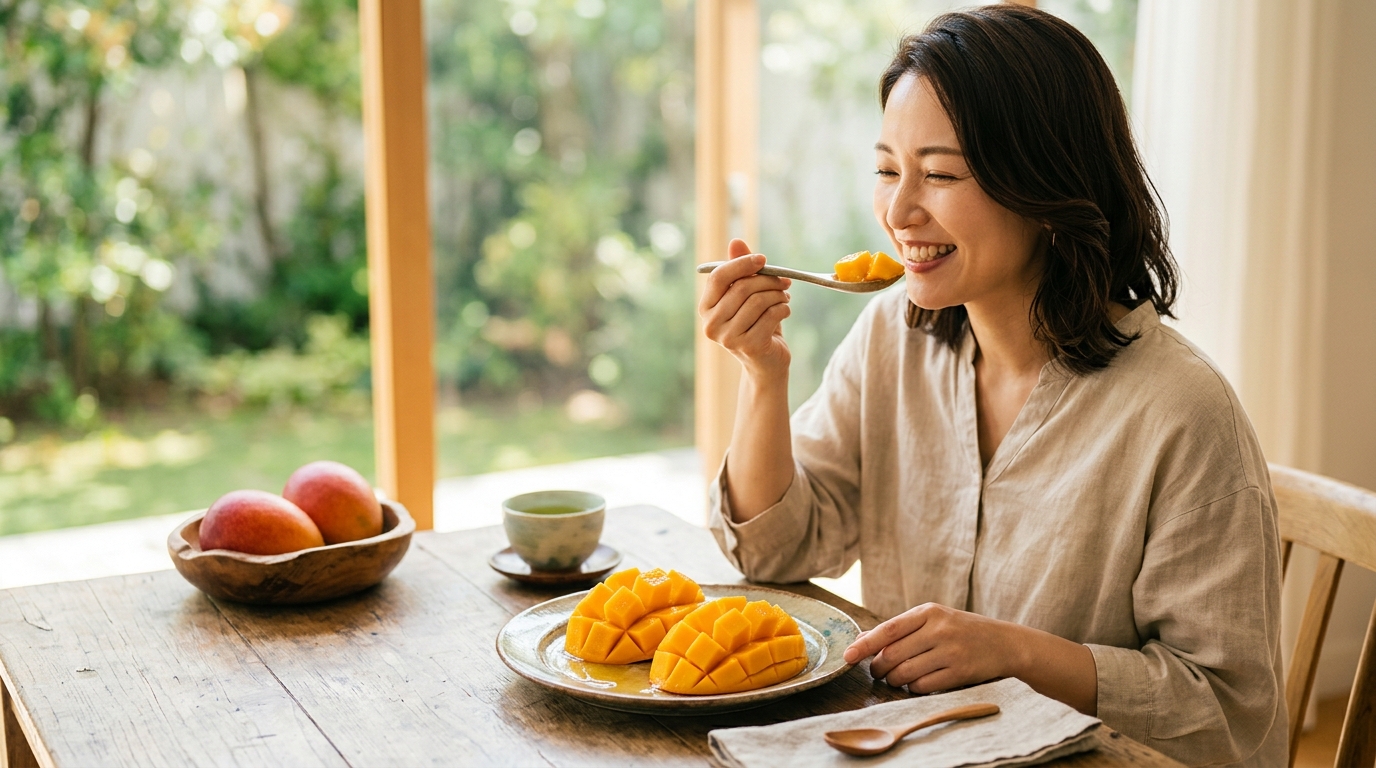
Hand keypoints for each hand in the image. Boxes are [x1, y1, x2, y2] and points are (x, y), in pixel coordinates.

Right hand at [698, 239, 791, 377]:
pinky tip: (785, 311)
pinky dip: (783, 308)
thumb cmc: (756, 324)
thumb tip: (736, 241)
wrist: (766, 362)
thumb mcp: (747, 296)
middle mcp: (711, 324)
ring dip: (778, 295)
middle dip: (768, 280)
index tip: (763, 260)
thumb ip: (740, 270)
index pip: (718, 277)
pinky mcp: (748, 346)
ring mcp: (728, 338)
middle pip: (741, 288)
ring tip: (784, 297)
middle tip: (783, 282)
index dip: (742, 263)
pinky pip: (771, 315)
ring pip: (758, 301)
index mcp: (705, 308)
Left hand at [842, 603, 1020, 692]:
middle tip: (878, 672)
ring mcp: (950, 652)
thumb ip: (900, 630)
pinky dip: (913, 689)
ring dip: (894, 681)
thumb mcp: (933, 620)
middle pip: (892, 655)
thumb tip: (860, 642)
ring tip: (896, 678)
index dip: (864, 645)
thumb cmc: (961, 630)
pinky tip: (917, 683)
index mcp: (929, 612)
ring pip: (904, 674)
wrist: (1005, 643)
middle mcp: (939, 629)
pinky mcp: (959, 673)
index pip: (888, 629)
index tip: (847, 657)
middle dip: (878, 668)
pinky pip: (922, 687)